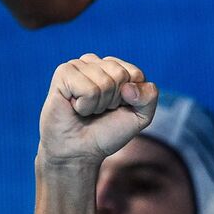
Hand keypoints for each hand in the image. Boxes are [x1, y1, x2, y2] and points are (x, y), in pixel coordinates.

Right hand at [37, 54, 156, 164]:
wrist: (80, 150)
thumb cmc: (107, 132)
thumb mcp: (140, 117)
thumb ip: (149, 97)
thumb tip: (128, 87)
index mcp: (114, 67)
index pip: (135, 74)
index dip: (131, 98)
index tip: (116, 108)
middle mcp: (95, 62)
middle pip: (120, 75)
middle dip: (113, 101)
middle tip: (99, 110)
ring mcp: (78, 65)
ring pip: (105, 83)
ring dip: (98, 105)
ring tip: (86, 110)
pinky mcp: (63, 73)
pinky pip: (89, 90)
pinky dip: (86, 106)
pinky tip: (75, 107)